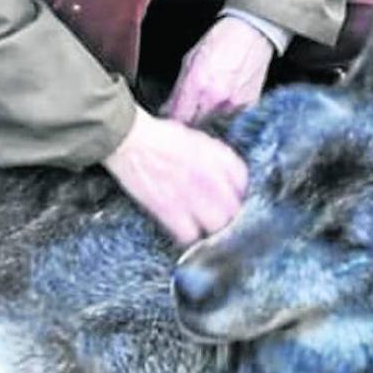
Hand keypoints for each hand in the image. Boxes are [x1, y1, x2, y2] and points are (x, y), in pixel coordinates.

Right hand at [102, 107, 247, 244]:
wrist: (129, 139)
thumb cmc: (160, 135)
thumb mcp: (196, 137)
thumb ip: (215, 156)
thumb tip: (227, 173)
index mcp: (216, 155)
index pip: (242, 180)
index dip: (240, 191)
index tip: (234, 196)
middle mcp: (208, 176)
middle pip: (233, 208)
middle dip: (230, 214)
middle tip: (223, 216)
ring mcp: (190, 194)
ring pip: (216, 225)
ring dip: (213, 229)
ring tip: (207, 228)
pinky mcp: (168, 209)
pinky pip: (189, 235)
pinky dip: (189, 237)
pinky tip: (187, 233)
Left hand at [165, 16, 274, 124]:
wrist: (251, 32)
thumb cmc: (220, 40)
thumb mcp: (191, 60)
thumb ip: (180, 89)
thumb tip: (168, 109)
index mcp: (197, 84)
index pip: (178, 118)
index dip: (173, 121)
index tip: (172, 119)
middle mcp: (215, 98)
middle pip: (196, 125)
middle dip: (190, 121)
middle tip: (190, 111)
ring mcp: (234, 104)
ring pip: (214, 125)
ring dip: (209, 119)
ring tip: (211, 102)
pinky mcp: (249, 105)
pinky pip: (233, 120)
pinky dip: (227, 114)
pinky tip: (226, 99)